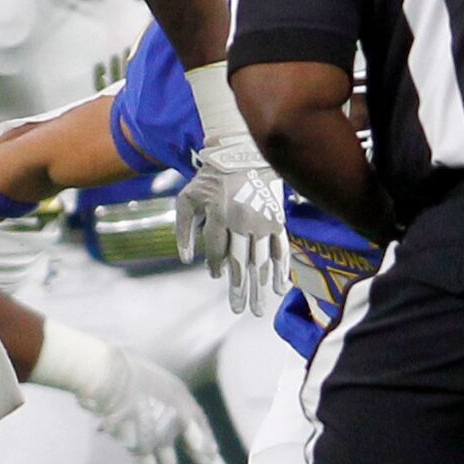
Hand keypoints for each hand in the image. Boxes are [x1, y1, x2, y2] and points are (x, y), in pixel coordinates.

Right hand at [76, 347, 230, 463]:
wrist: (111, 378)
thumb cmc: (131, 374)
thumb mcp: (160, 384)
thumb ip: (173, 402)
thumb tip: (182, 420)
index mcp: (182, 402)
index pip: (201, 425)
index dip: (207, 441)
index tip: (214, 454)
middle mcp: (176, 421)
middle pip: (196, 448)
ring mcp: (159, 436)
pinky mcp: (140, 446)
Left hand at [174, 133, 289, 315]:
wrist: (241, 153)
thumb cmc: (209, 178)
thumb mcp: (187, 199)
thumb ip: (182, 229)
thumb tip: (184, 260)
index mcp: (219, 216)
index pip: (216, 252)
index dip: (215, 267)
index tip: (215, 275)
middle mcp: (242, 222)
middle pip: (241, 263)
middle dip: (240, 289)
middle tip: (240, 310)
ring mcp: (262, 221)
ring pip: (262, 260)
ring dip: (260, 286)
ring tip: (258, 308)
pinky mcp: (276, 219)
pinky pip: (280, 248)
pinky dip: (281, 269)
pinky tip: (279, 287)